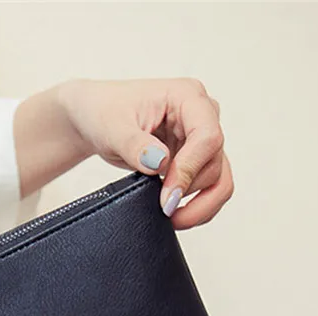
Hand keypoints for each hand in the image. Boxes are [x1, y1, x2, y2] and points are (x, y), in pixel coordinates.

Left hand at [59, 78, 232, 228]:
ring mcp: (200, 138)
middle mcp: (202, 115)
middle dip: (190, 191)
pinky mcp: (195, 158)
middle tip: (163, 209)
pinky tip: (176, 214)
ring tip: (169, 217)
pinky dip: (198, 206)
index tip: (167, 196)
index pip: (207, 136)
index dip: (189, 170)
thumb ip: (134, 145)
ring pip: (219, 178)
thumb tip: (160, 162)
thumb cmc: (105, 112)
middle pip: (215, 161)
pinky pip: (210, 187)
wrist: (98, 118)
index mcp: (187, 97)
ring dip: (200, 204)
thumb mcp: (112, 127)